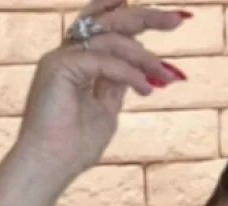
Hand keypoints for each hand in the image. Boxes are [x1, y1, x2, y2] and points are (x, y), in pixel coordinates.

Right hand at [13, 0, 187, 181]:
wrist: (50, 166)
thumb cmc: (73, 147)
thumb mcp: (106, 109)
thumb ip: (117, 84)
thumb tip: (138, 67)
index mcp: (74, 62)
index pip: (104, 26)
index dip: (132, 17)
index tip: (170, 21)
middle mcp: (65, 54)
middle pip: (108, 20)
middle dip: (145, 16)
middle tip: (177, 20)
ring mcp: (60, 58)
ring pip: (110, 38)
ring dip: (143, 56)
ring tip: (163, 76)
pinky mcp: (59, 66)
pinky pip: (103, 59)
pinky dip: (127, 72)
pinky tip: (144, 88)